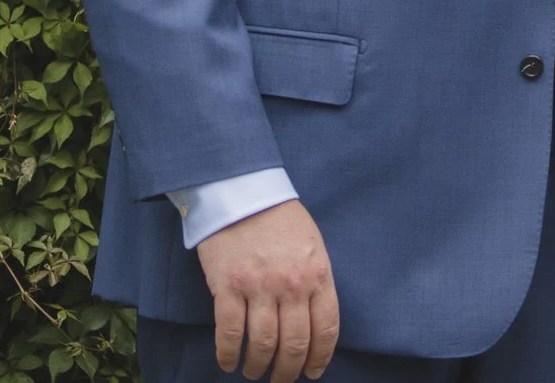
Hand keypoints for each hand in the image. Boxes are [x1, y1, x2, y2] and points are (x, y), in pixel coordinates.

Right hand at [196, 200, 340, 379]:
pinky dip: (229, 354)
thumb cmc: (279, 218)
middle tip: (281, 380)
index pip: (326, 330)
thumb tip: (314, 324)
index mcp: (317, 274)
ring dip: (259, 367)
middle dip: (288, 371)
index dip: (320, 358)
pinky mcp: (228, 286)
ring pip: (263, 344)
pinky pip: (230, 332)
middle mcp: (291, 285)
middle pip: (295, 345)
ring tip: (254, 372)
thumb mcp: (312, 246)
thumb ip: (315, 282)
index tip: (312, 372)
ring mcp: (259, 286)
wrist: (242, 191)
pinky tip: (229, 362)